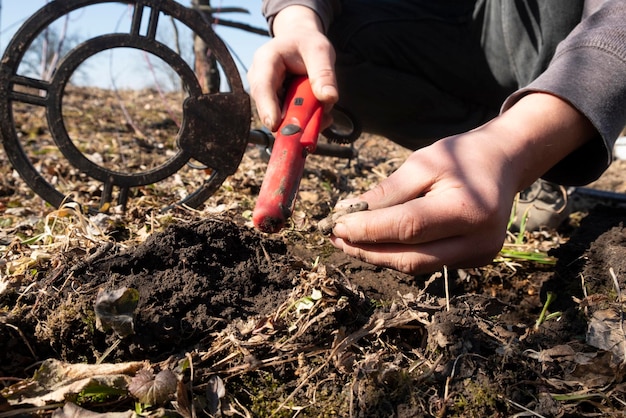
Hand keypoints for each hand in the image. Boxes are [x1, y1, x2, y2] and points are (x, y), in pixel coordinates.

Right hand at [248, 6, 337, 130]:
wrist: (300, 41)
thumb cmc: (307, 44)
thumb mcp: (320, 52)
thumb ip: (324, 74)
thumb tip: (329, 98)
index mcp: (266, 60)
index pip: (262, 87)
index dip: (267, 108)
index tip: (275, 125)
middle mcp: (259, 80)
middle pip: (269, 109)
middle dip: (294, 119)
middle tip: (320, 118)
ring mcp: (265, 95)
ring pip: (280, 119)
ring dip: (304, 119)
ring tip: (323, 107)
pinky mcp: (274, 105)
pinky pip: (288, 120)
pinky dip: (306, 120)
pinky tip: (319, 110)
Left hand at [329, 131, 516, 273]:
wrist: (504, 163)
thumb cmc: (462, 156)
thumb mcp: (424, 162)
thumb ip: (388, 191)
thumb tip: (349, 213)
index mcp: (468, 210)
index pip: (407, 227)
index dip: (368, 229)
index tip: (336, 224)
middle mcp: (479, 241)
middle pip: (410, 257)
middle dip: (367, 249)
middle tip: (336, 237)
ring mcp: (479, 256)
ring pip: (416, 266)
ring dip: (378, 256)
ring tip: (349, 240)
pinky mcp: (474, 261)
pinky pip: (427, 263)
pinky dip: (399, 254)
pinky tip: (377, 242)